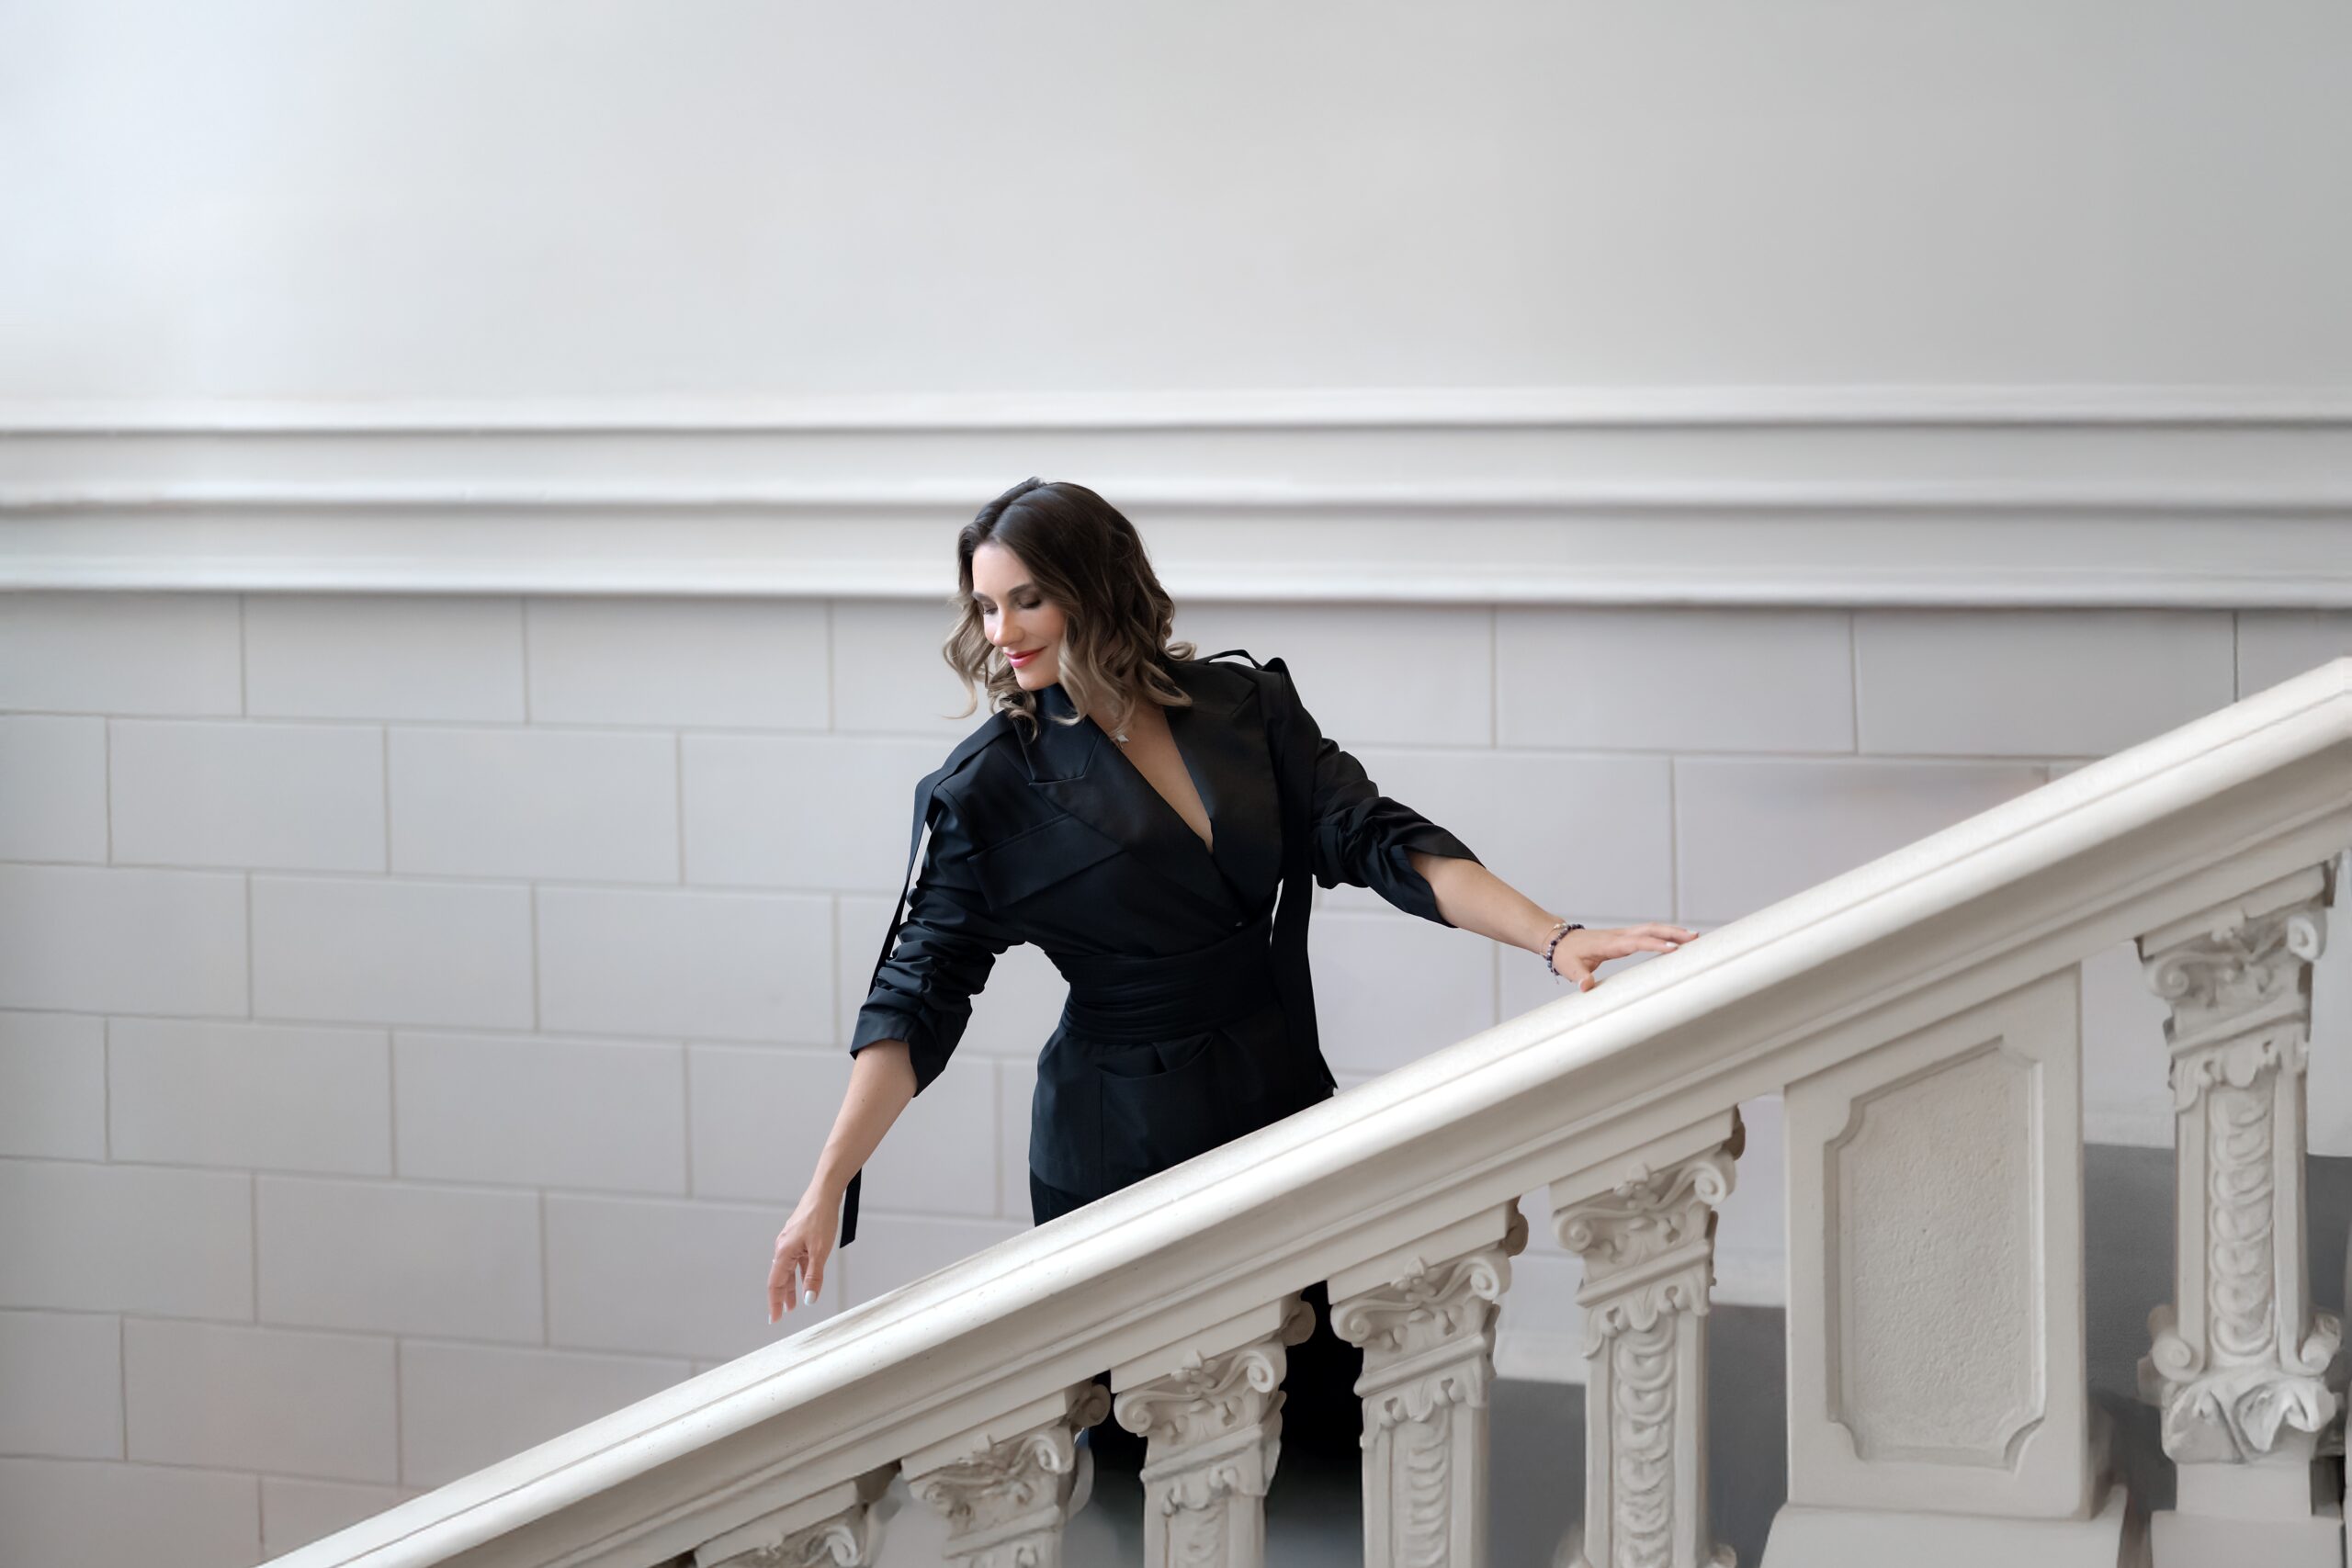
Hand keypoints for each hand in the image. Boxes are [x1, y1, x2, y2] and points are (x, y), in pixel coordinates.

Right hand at [767, 1183, 839, 1324]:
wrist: (824, 1193)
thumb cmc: (820, 1217)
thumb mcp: (820, 1252)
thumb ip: (814, 1277)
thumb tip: (808, 1299)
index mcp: (783, 1252)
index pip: (775, 1284)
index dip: (774, 1302)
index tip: (774, 1318)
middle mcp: (783, 1247)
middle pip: (779, 1278)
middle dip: (781, 1297)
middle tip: (781, 1315)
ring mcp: (790, 1241)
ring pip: (788, 1270)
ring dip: (791, 1286)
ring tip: (794, 1303)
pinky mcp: (798, 1237)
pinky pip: (796, 1260)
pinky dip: (799, 1273)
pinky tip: (805, 1280)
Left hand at [1549, 922, 1698, 990]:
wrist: (1559, 941)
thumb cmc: (1566, 955)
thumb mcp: (1569, 968)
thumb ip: (1579, 977)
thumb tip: (1586, 986)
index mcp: (1609, 944)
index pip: (1636, 942)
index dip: (1654, 944)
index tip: (1672, 947)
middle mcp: (1619, 936)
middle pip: (1650, 930)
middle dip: (1672, 933)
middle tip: (1694, 937)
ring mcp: (1622, 934)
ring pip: (1651, 929)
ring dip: (1672, 931)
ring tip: (1694, 936)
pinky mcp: (1624, 937)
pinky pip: (1647, 933)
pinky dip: (1664, 933)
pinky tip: (1677, 938)